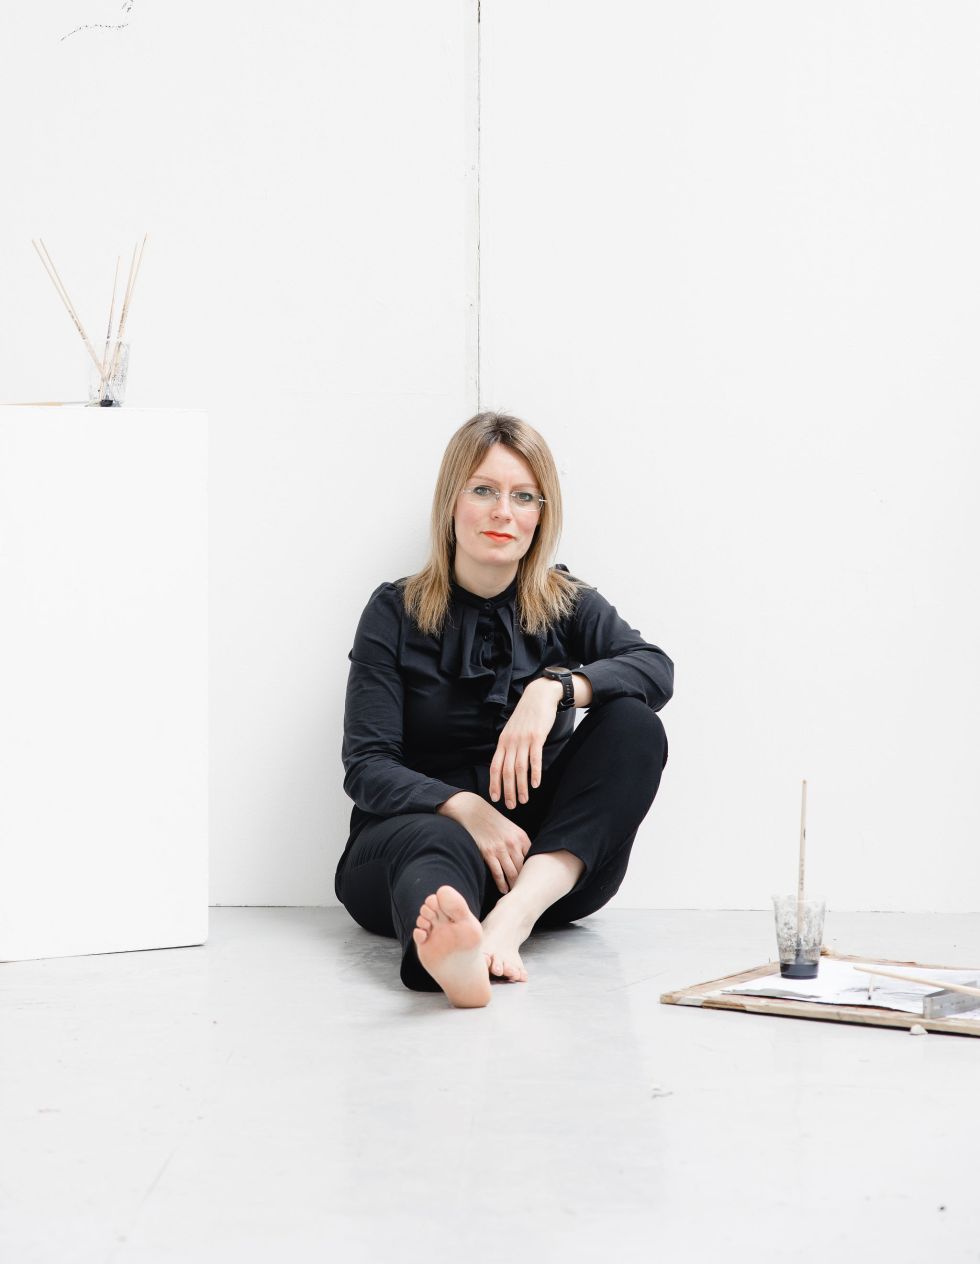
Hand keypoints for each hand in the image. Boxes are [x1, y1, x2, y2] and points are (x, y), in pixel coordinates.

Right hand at [437, 792, 531, 894]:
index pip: (532, 860)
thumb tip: (526, 862)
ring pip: (512, 874)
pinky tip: (504, 890)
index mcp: (522, 837)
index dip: (534, 873)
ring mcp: (501, 849)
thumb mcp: (511, 829)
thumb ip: (519, 844)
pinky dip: (501, 884)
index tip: (537, 884)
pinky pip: (497, 873)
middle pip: (523, 869)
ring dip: (514, 886)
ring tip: (517, 895)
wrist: (472, 811)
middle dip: (526, 882)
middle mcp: (514, 843)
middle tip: (529, 894)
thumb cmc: (492, 821)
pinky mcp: (488, 853)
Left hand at [489, 677, 563, 809]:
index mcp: (503, 742)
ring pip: (519, 768)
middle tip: (511, 806)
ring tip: (523, 800)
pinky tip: (535, 784)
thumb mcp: (512, 730)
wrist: (539, 696)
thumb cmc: (527, 715)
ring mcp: (523, 739)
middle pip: (506, 771)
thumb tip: (506, 764)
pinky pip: (534, 758)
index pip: (495, 766)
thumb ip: (509, 746)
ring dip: (521, 786)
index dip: (494, 783)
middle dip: (508, 791)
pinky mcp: (537, 737)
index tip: (496, 798)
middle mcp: (510, 742)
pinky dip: (534, 773)